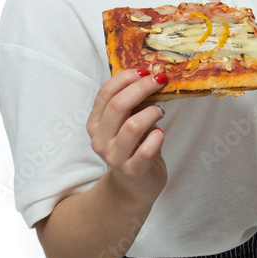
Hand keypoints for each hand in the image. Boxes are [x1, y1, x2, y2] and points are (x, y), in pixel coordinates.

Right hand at [86, 69, 167, 204]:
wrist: (134, 187)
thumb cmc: (134, 148)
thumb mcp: (127, 122)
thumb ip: (132, 103)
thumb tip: (150, 75)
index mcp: (95, 123)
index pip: (105, 93)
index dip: (125, 77)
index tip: (145, 70)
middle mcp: (100, 140)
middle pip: (118, 105)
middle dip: (142, 88)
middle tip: (160, 80)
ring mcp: (114, 157)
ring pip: (132, 126)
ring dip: (151, 112)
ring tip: (160, 111)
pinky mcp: (133, 171)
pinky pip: (146, 150)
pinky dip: (157, 137)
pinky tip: (160, 134)